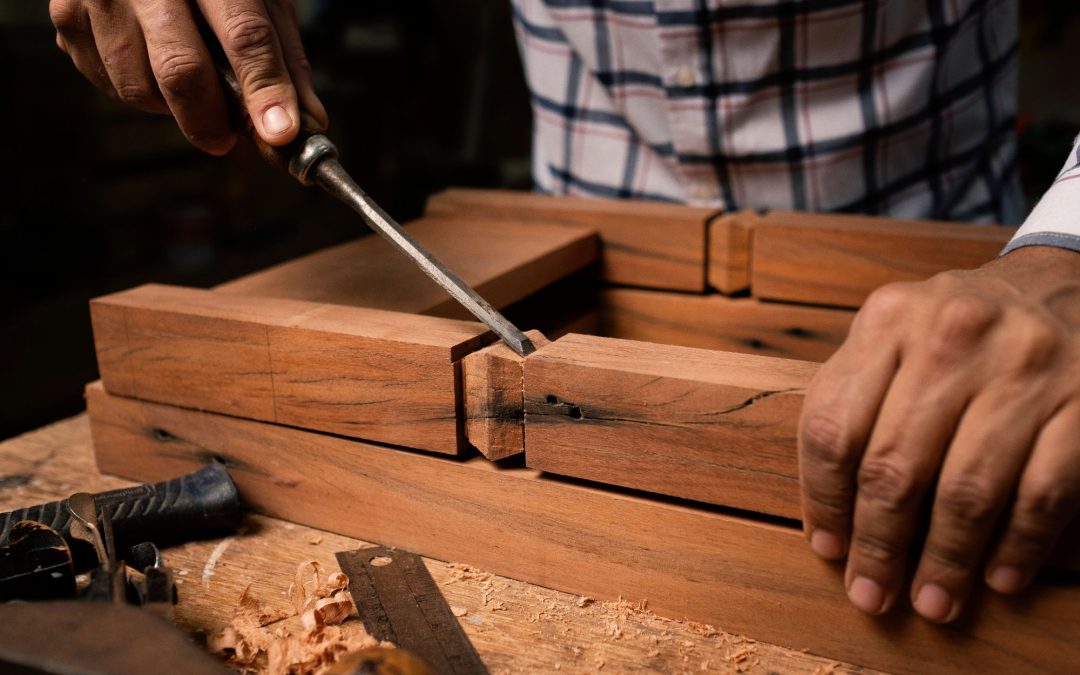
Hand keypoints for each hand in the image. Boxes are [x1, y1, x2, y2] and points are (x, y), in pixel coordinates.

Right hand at [49, 0, 327, 153]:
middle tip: (229, 140)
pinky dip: (138, 90)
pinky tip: (148, 61)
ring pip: (139, 87)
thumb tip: (308, 125)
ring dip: (173, 108)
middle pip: (181, 71)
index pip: (244, 35)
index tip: (280, 135)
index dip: (265, 90)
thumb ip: (282, 60)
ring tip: (189, 81)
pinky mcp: (66, 19)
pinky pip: (107, 83)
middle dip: (212, 122)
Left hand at [798, 245, 1079, 622]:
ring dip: (945, 560)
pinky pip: (1042, 493)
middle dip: (878, 546)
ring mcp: (1024, 368)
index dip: (823, 500)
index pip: (832, 427)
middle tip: (872, 594)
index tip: (828, 549)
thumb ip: (853, 400)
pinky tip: (997, 578)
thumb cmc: (957, 330)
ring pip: (966, 490)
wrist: (1064, 283)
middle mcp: (950, 336)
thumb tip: (831, 515)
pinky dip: (1017, 546)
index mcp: (888, 320)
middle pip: (893, 466)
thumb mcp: (894, 335)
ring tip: (932, 603)